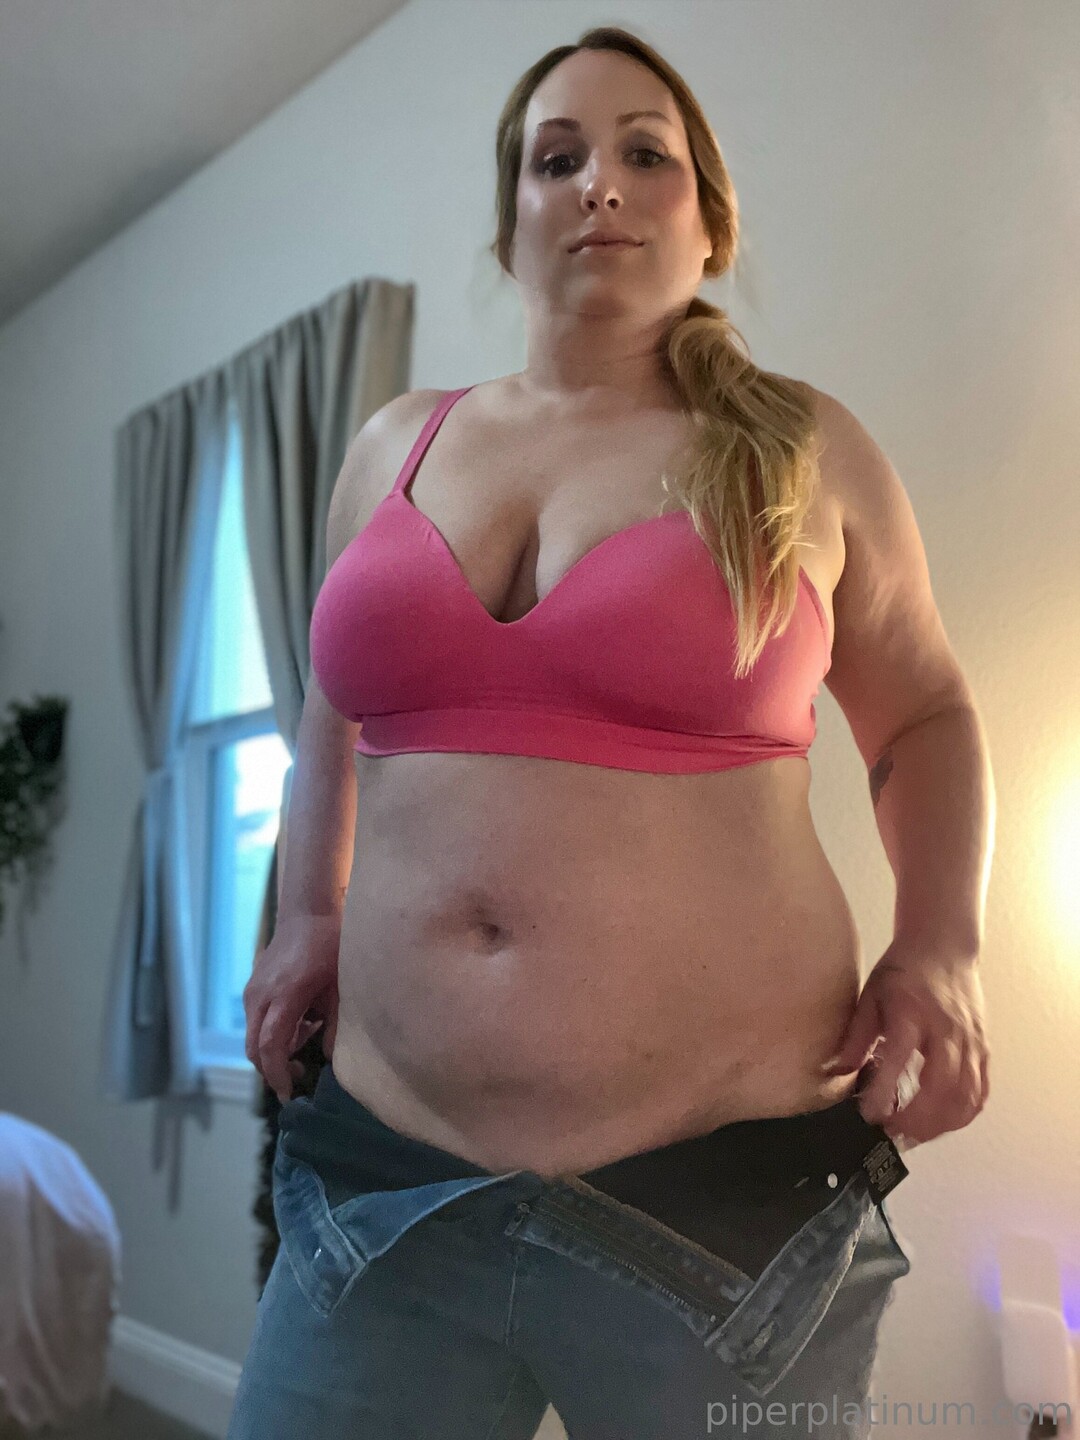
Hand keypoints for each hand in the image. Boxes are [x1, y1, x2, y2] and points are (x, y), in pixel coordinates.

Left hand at [826, 940, 989, 1145]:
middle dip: (917, 1120)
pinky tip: (942, 1123)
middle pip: (942, 1088)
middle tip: (891, 1133)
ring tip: (913, 1135)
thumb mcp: (871, 993)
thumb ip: (856, 1034)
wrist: (944, 945)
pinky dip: (963, 1115)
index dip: (886, 1091)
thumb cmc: (905, 969)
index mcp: (913, 1013)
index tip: (870, 1114)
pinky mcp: (983, 1049)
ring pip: (966, 1097)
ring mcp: (971, 1042)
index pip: (902, 1059)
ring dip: (940, 1125)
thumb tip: (838, 1070)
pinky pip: (980, 1091)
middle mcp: (947, 1030)